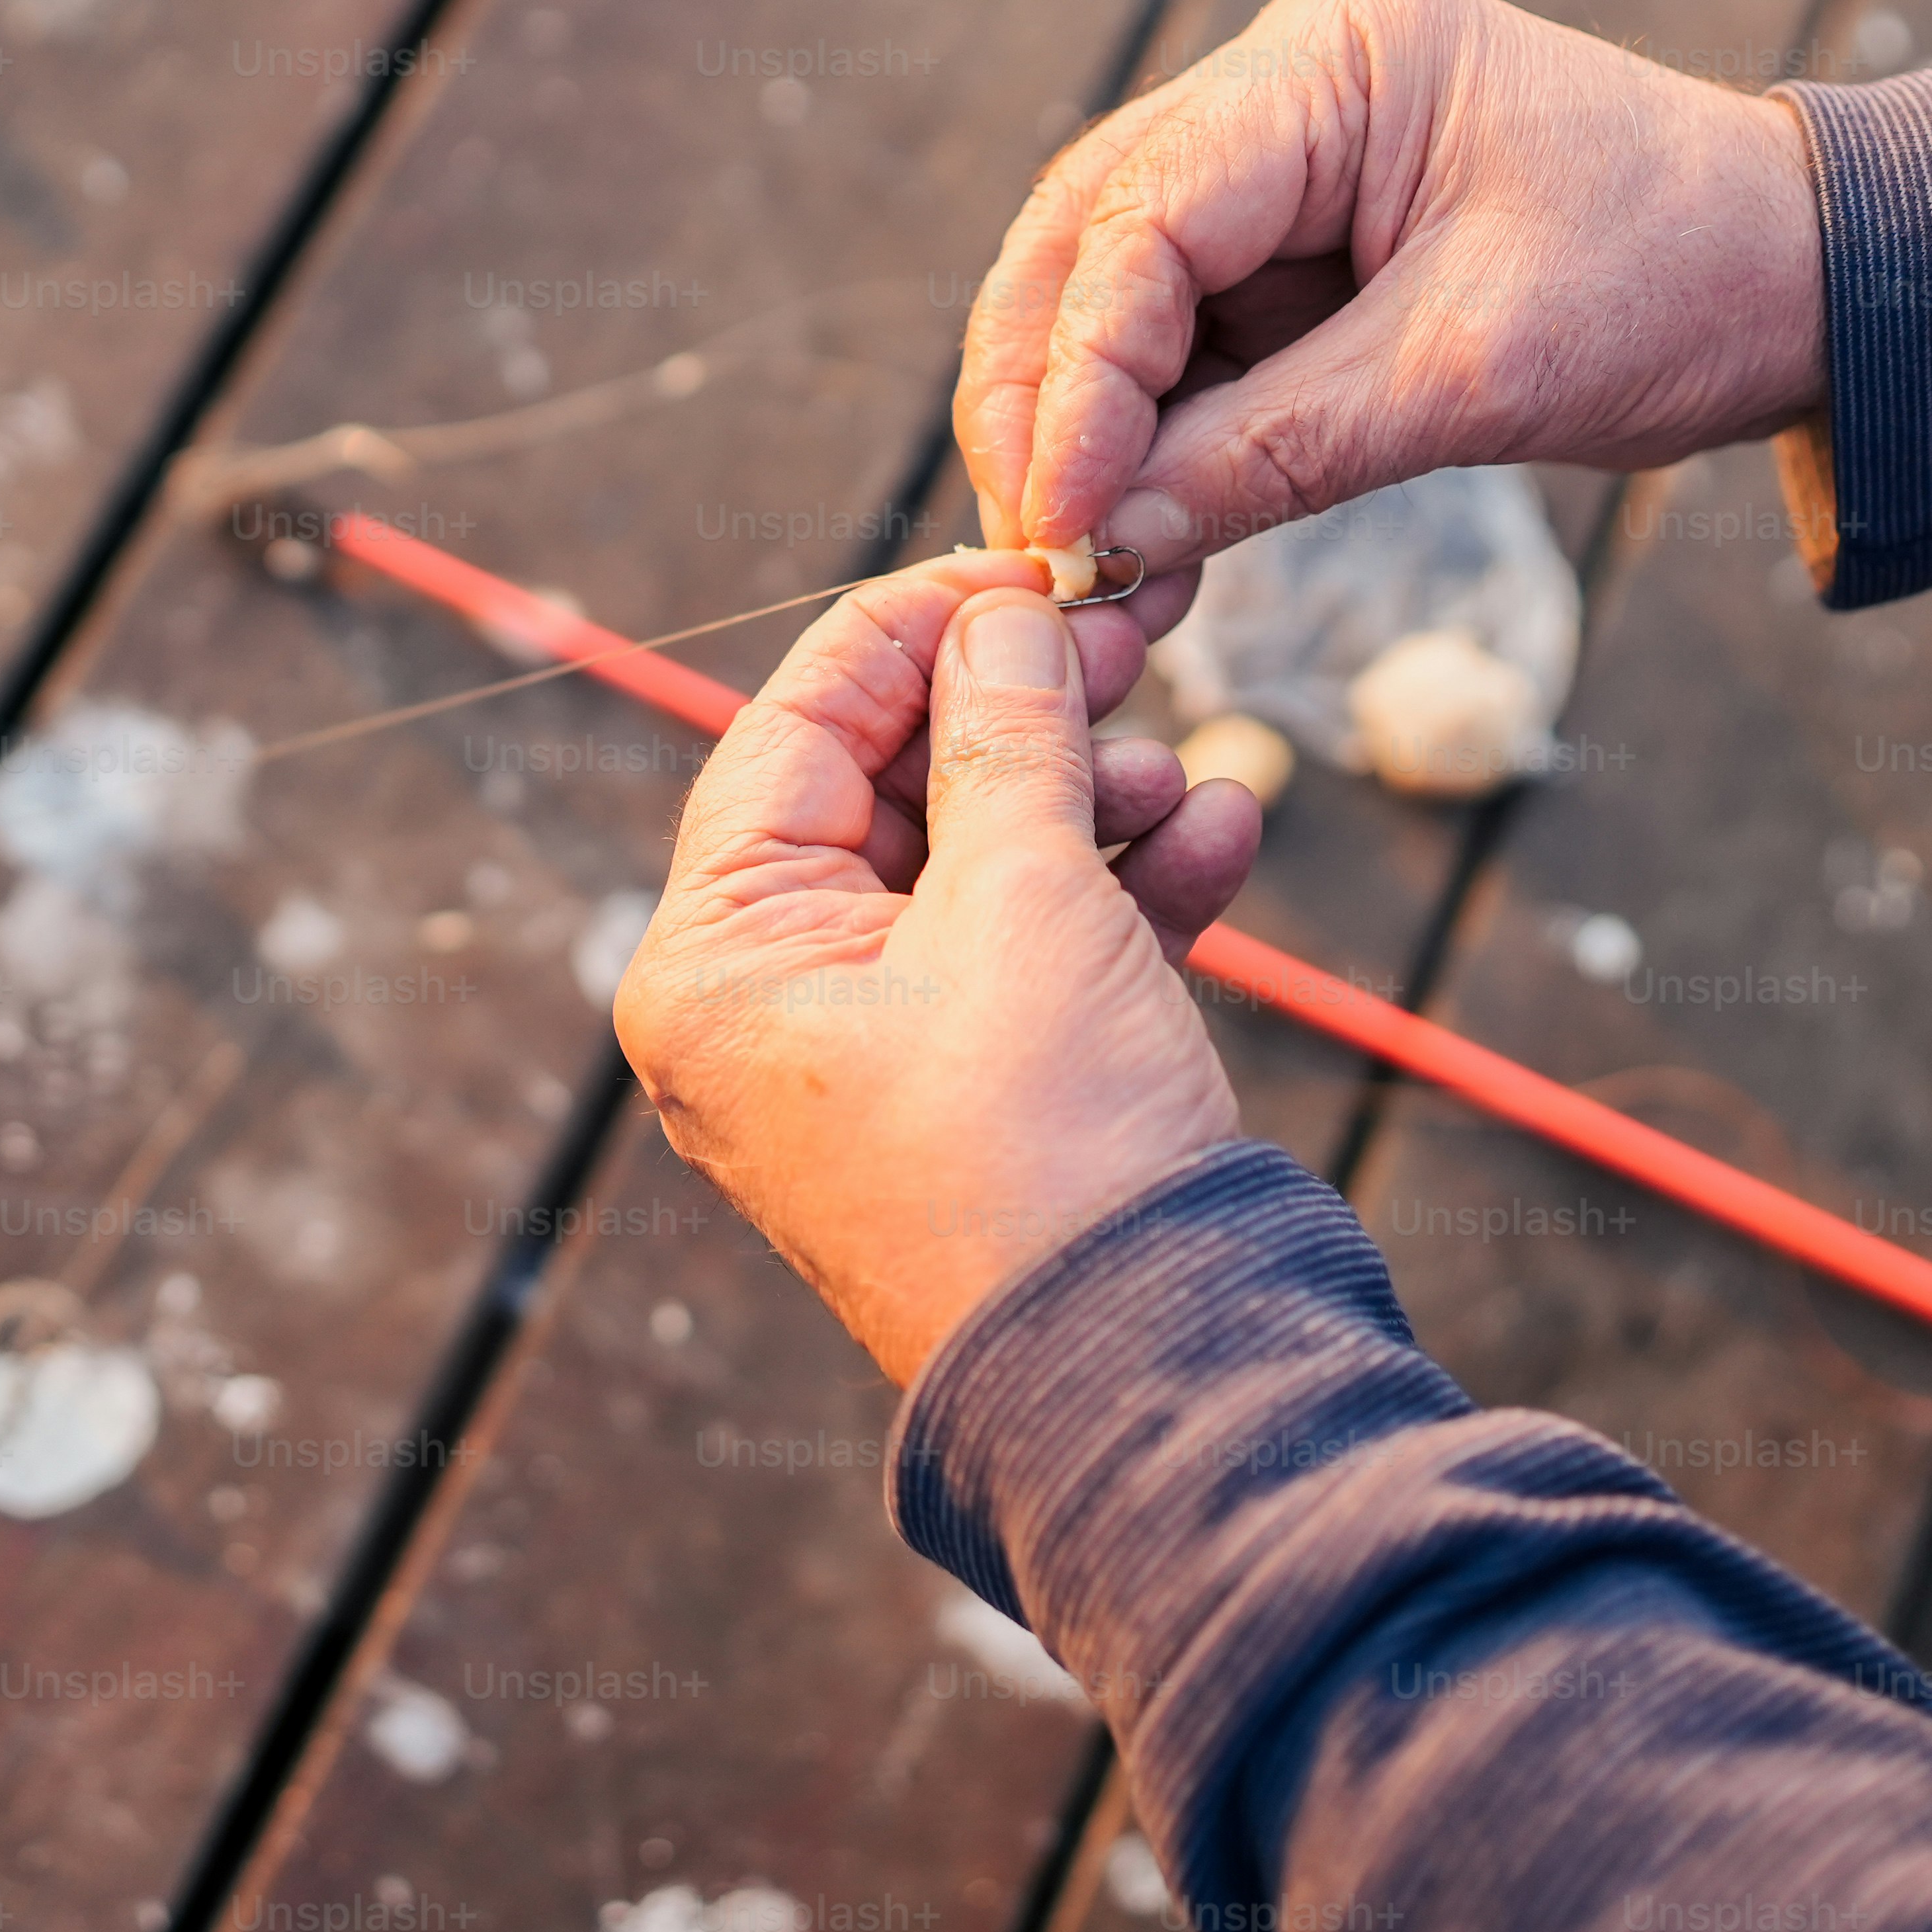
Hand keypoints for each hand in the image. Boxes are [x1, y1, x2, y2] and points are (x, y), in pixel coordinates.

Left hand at [613, 560, 1259, 1382]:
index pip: (789, 730)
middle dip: (1022, 714)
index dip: (910, 626)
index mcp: (714, 960)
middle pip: (889, 791)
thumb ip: (1011, 736)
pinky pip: (1034, 953)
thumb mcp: (1025, 901)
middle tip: (1128, 639)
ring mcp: (877, 1056)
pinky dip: (1121, 893)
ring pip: (978, 866)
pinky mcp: (981, 1094)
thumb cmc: (1046, 1147)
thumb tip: (1002, 614)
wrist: (1153, 1372)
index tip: (1018, 558)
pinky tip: (1216, 838)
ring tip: (1185, 769)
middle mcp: (767, 1007)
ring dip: (1091, 801)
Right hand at [954, 0, 1829, 581]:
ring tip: (1074, 558)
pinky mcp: (1299, 246)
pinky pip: (1186, 343)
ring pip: (1116, 295)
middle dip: (1045, 397)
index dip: (1081, 375)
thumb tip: (1106, 537)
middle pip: (1092, 239)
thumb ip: (1277, 452)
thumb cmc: (1678, 282)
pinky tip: (1134, 535)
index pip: (1147, 216)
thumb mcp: (1475, 376)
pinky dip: (1152, 441)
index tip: (1056, 512)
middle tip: (1026, 540)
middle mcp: (1288, 84)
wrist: (1807, 282)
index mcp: (1337, 55)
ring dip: (1085, 429)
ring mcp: (1285, 163)